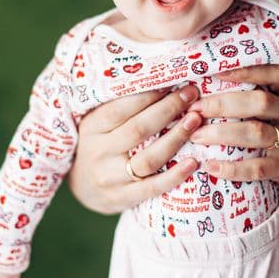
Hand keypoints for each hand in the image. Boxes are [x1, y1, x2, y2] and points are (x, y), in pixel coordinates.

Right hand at [69, 85, 201, 214]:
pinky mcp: (123, 198)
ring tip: (195, 121)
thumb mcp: (97, 125)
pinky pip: (152, 187)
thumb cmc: (98, 146)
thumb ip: (119, 107)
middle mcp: (99, 152)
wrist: (82, 190)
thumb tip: (156, 80)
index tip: (171, 82)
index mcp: (91, 128)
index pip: (120, 109)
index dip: (148, 95)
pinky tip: (193, 162)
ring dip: (175, 138)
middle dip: (168, 109)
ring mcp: (111, 178)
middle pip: (138, 129)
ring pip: (148, 158)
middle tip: (191, 94)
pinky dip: (174, 175)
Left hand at [189, 65, 278, 196]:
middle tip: (195, 109)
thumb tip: (207, 87)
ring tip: (196, 136)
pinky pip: (258, 167)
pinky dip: (232, 168)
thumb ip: (257, 98)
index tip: (216, 72)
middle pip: (259, 102)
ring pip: (256, 133)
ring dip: (221, 133)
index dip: (246, 71)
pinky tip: (211, 166)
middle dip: (223, 104)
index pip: (274, 73)